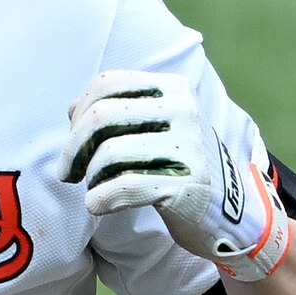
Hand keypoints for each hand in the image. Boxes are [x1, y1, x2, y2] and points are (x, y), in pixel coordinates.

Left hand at [68, 70, 288, 282]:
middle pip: (101, 115)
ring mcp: (188, 147)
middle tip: (68, 173)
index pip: (106, 84)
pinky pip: (122, 186)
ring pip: (108, 152)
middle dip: (73, 148)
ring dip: (90, 177)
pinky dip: (99, 199)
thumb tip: (73, 108)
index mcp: (173, 89)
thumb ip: (118, 113)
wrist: (227, 210)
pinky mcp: (186, 185)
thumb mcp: (156, 128)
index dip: (78, 114)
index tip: (74, 142)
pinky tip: (98, 205)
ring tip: (96, 189)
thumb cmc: (179, 167)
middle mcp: (183, 110)